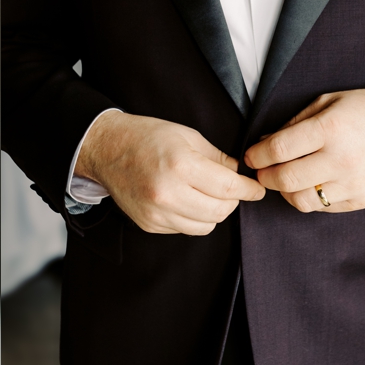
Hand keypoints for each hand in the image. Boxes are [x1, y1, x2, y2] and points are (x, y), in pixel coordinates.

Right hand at [76, 111, 264, 234]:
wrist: (106, 149)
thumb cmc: (146, 137)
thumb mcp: (187, 135)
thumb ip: (217, 157)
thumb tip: (239, 173)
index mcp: (180, 165)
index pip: (229, 188)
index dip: (249, 190)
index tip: (257, 189)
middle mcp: (167, 193)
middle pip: (220, 211)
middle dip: (232, 201)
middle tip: (232, 189)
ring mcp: (156, 212)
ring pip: (205, 226)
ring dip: (213, 212)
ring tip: (207, 194)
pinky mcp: (149, 224)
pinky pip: (184, 229)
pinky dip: (192, 218)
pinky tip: (185, 200)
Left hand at [244, 89, 364, 212]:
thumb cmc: (362, 110)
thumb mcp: (325, 103)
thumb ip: (292, 124)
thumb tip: (262, 144)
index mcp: (330, 129)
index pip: (278, 150)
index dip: (256, 156)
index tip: (250, 157)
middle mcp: (342, 159)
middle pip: (285, 180)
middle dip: (265, 177)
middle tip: (261, 171)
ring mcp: (353, 182)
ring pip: (301, 200)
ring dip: (284, 191)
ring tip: (284, 178)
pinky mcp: (361, 199)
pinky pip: (321, 207)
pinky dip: (308, 197)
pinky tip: (310, 182)